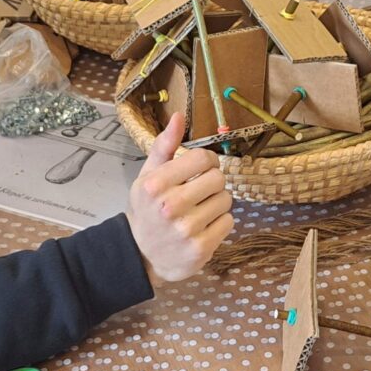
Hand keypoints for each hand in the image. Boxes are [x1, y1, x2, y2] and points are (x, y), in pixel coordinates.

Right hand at [126, 112, 233, 285]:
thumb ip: (164, 145)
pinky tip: (203, 226)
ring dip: (217, 203)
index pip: (203, 158)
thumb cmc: (148, 209)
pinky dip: (220, 222)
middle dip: (212, 183)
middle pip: (218, 179)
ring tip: (199, 210)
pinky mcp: (201, 248)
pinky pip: (229, 222)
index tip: (201, 169)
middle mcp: (171, 206)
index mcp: (156, 184)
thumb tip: (179, 116)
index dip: (208, 162)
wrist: (142, 254)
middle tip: (199, 192)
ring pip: (226, 200)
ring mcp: (186, 229)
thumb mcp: (147, 175)